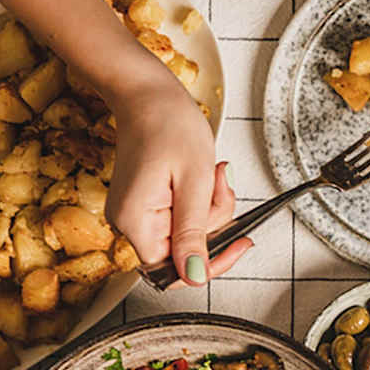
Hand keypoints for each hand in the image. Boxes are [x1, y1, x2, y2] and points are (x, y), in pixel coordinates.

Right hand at [104, 69, 250, 284]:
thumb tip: (193, 275)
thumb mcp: (193, 183)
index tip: (237, 245)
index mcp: (135, 222)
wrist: (149, 94)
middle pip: (187, 251)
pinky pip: (186, 217)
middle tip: (219, 188)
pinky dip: (203, 201)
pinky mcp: (150, 205)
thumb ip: (194, 233)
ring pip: (192, 233)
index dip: (209, 263)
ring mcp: (140, 214)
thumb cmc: (168, 125)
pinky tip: (205, 177)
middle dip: (215, 223)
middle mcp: (131, 223)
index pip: (174, 270)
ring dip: (212, 208)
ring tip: (212, 174)